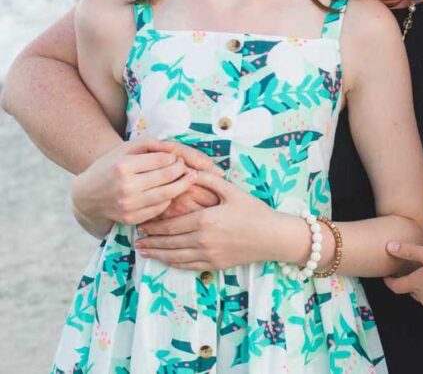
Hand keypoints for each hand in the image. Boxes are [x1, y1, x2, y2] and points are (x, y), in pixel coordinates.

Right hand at [71, 138, 217, 228]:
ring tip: (190, 178)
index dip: (174, 158)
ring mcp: (128, 205)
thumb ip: (149, 144)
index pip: (162, 160)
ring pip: (167, 195)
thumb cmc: (109, 167)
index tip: (177, 157)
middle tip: (187, 167)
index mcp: (124, 166)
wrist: (86, 196)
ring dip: (182, 185)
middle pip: (167, 177)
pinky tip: (170, 192)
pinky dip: (168, 199)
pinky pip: (159, 209)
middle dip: (182, 170)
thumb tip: (173, 149)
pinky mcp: (131, 219)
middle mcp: (126, 187)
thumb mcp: (125, 149)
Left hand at [134, 171, 276, 269]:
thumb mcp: (232, 191)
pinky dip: (172, 263)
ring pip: (174, 257)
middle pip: (169, 242)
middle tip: (136, 238)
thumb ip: (209, 180)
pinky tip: (165, 260)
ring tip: (143, 251)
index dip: (154, 226)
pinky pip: (187, 266)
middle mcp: (202, 240)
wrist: (272, 236)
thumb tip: (190, 171)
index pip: (172, 225)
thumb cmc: (254, 211)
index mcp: (205, 220)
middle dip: (151, 241)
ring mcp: (207, 255)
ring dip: (157, 254)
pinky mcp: (213, 265)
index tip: (142, 223)